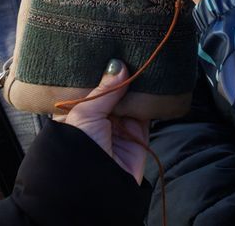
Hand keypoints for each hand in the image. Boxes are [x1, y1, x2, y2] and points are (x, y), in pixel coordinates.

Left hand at [62, 59, 149, 183]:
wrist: (95, 186)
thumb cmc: (78, 148)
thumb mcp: (85, 114)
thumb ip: (104, 90)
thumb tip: (118, 64)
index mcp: (79, 111)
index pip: (93, 86)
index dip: (101, 70)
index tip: (111, 47)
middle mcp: (100, 117)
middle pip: (115, 91)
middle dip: (123, 74)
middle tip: (132, 47)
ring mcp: (120, 125)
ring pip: (132, 98)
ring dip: (139, 84)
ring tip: (145, 57)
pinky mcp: (139, 133)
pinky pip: (147, 111)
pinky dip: (152, 98)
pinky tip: (156, 79)